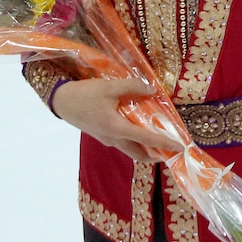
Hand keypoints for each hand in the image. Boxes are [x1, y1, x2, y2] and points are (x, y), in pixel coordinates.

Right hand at [52, 77, 182, 162]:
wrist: (61, 101)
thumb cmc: (85, 95)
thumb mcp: (109, 87)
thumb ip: (132, 87)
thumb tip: (153, 90)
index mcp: (118, 129)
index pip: (147, 139)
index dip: (165, 143)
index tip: (180, 146)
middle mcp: (114, 139)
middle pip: (140, 154)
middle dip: (156, 154)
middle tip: (170, 148)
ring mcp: (107, 139)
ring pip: (130, 149)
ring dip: (145, 148)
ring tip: (157, 138)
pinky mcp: (101, 135)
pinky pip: (123, 142)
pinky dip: (134, 140)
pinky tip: (137, 126)